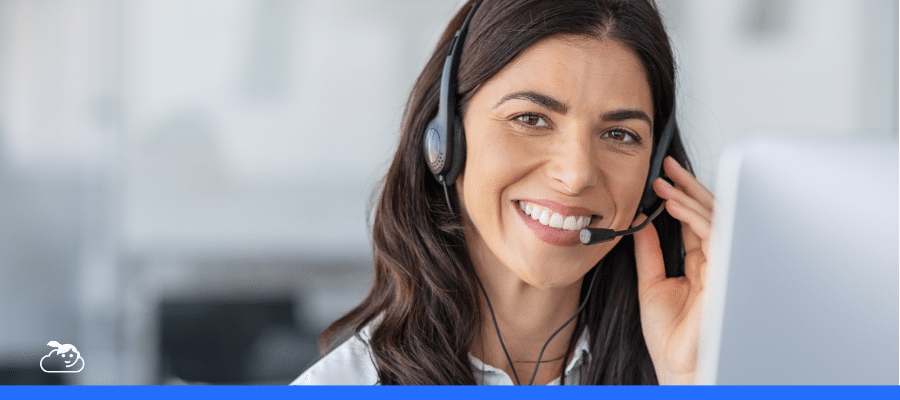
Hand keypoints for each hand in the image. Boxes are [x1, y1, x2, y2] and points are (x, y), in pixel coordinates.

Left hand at [633, 156, 714, 384]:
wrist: (678, 366)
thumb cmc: (671, 338)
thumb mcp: (651, 283)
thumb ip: (649, 251)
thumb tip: (640, 223)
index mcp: (700, 264)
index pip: (694, 221)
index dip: (680, 197)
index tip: (662, 178)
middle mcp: (715, 262)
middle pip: (709, 215)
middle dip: (689, 187)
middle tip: (668, 168)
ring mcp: (722, 266)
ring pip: (715, 220)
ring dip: (690, 197)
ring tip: (667, 183)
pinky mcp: (725, 273)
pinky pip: (714, 235)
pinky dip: (694, 216)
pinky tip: (675, 205)